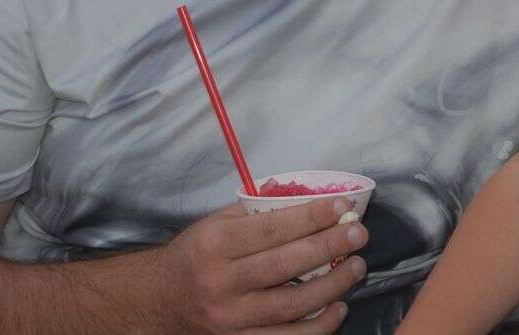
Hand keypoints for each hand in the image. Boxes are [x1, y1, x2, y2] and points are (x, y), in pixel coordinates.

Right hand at [157, 199, 368, 332]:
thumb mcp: (217, 223)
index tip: (343, 205)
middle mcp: (220, 283)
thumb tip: (312, 196)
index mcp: (215, 245)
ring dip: (332, 286)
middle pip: (286, 265)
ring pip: (291, 306)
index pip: (273, 228)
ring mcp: (229, 319)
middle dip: (330, 247)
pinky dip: (318, 327)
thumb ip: (259, 210)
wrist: (158, 300)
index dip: (312, 217)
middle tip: (359, 234)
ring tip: (356, 267)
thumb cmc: (196, 254)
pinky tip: (338, 307)